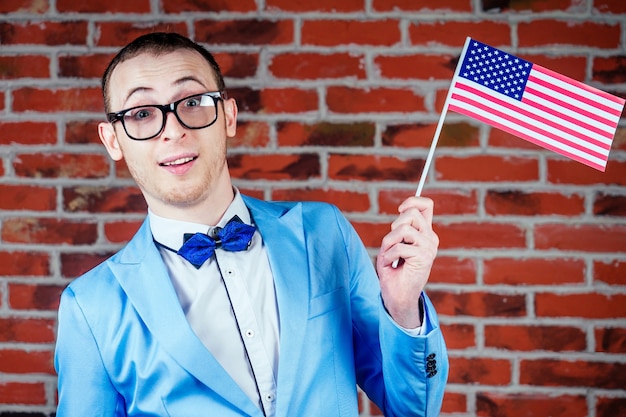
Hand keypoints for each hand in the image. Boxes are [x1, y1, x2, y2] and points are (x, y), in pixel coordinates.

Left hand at [376, 196, 438, 328]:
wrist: (397, 295)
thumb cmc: (392, 270)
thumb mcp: (392, 244)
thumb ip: (399, 229)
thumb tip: (403, 210)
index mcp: (424, 233)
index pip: (426, 205)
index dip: (413, 201)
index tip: (400, 209)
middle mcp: (430, 238)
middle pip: (412, 213)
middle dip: (394, 226)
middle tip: (391, 244)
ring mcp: (429, 247)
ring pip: (404, 228)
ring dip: (389, 242)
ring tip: (389, 255)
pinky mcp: (425, 257)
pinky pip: (400, 247)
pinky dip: (389, 256)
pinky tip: (391, 265)